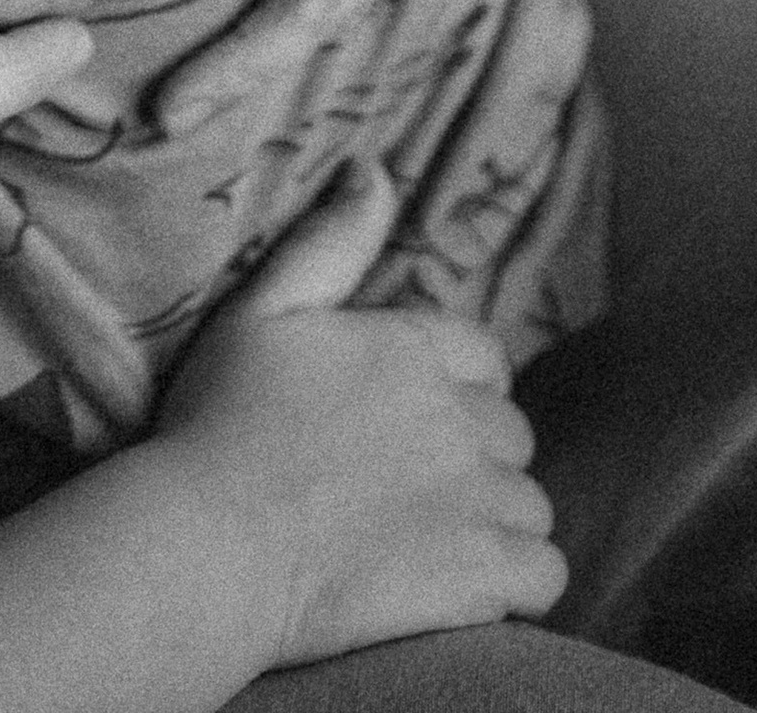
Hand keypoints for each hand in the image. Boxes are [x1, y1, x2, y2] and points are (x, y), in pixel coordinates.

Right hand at [152, 166, 565, 665]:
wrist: (210, 547)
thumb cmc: (218, 424)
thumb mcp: (260, 311)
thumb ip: (329, 242)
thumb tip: (374, 169)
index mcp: (410, 347)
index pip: (485, 359)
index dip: (456, 390)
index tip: (411, 421)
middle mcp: (455, 415)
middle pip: (510, 433)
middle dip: (476, 457)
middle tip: (413, 487)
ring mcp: (475, 498)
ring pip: (530, 503)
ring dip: (495, 521)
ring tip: (433, 540)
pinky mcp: (483, 575)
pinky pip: (545, 573)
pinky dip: (517, 581)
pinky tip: (465, 587)